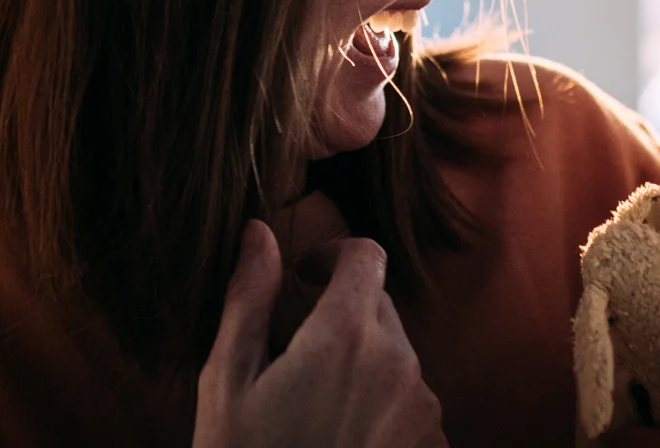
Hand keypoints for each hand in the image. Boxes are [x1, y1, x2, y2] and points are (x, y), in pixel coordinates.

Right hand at [193, 221, 445, 447]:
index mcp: (345, 337)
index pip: (367, 255)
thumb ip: (247, 299)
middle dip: (340, 315)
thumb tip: (258, 232)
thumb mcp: (227, 383)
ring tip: (313, 411)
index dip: (334, 254)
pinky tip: (340, 438)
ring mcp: (422, 409)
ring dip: (361, 363)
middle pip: (379, 306)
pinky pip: (410, 401)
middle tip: (294, 359)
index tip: (306, 276)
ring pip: (395, 354)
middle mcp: (398, 363)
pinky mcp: (433, 444)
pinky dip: (381, 405)